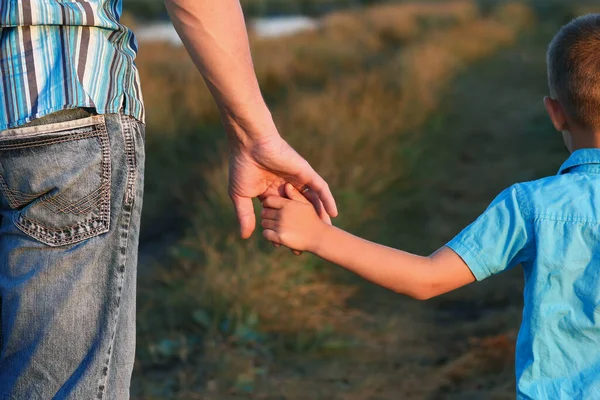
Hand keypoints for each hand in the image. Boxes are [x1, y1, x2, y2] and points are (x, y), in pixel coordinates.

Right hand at [226, 114, 336, 239]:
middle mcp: (287, 186)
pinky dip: (327, 200)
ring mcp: (298, 179)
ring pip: (311, 201)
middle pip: (299, 210)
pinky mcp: (305, 173)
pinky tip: (333, 214)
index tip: (288, 247)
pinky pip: (320, 188)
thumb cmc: (242, 167)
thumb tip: (245, 237)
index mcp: (271, 191)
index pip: (282, 214)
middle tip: (310, 245)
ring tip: (326, 232)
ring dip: (319, 216)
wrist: (250, 144)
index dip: (285, 229)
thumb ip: (245, 216)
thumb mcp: (241, 196)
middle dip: (304, 227)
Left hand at [261, 184, 327, 252]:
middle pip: (264, 213)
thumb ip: (295, 195)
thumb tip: (287, 185)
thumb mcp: (307, 204)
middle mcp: (283, 214)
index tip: (271, 208)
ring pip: (264, 224)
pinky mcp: (280, 238)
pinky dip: (269, 235)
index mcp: (288, 204)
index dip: (268, 204)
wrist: (320, 238)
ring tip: (275, 227)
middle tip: (272, 219)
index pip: (268, 201)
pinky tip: (275, 236)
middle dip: (267, 216)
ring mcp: (281, 226)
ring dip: (268, 226)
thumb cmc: (314, 220)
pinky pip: (266, 234)